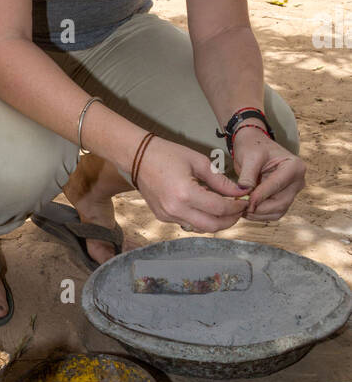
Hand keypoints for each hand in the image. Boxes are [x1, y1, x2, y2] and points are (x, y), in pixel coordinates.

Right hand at [135, 137, 249, 232]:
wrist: (138, 158)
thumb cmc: (167, 154)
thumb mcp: (199, 162)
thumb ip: (220, 181)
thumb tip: (239, 192)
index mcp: (185, 193)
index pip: (219, 208)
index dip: (236, 207)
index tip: (244, 201)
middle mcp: (175, 209)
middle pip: (212, 226)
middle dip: (230, 220)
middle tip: (238, 210)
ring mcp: (167, 215)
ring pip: (200, 228)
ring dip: (216, 221)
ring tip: (225, 209)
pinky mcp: (163, 217)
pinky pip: (187, 223)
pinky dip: (201, 218)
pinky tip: (206, 207)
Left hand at [233, 126, 305, 221]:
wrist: (254, 146)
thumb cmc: (254, 147)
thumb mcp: (250, 156)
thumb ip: (248, 175)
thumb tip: (245, 192)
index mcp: (294, 166)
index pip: (277, 185)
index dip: (259, 196)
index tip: (243, 201)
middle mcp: (297, 181)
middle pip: (280, 203)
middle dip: (259, 207)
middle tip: (240, 207)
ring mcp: (292, 192)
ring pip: (277, 212)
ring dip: (258, 213)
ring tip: (241, 208)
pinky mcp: (284, 199)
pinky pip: (274, 214)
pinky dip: (260, 214)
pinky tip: (247, 209)